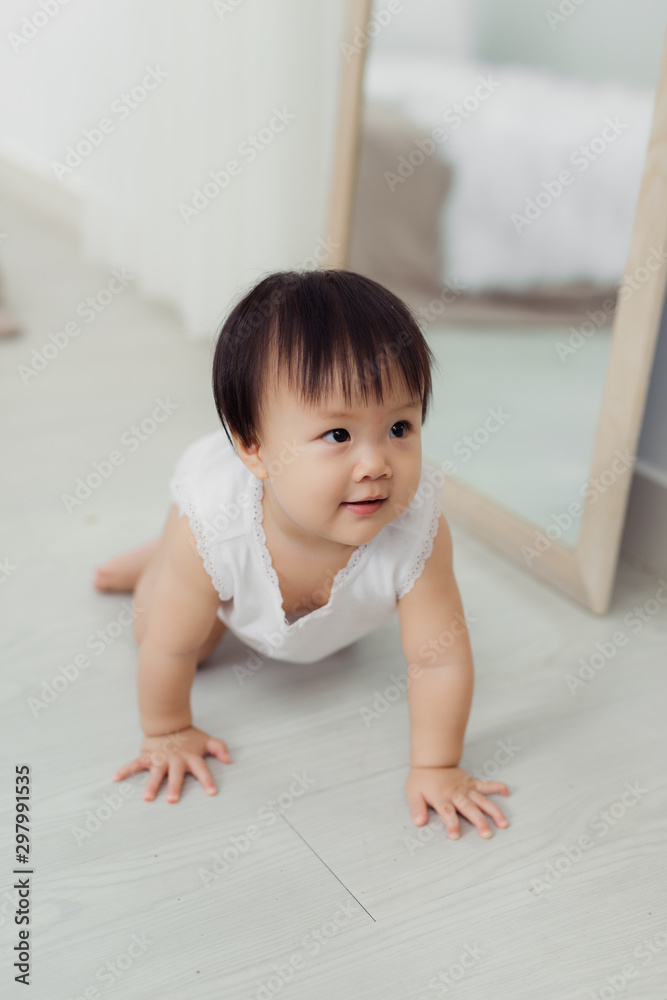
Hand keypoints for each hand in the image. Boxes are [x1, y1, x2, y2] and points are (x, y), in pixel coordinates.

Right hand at [112, 725, 231, 802]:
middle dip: (174, 786)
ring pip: (156, 772)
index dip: (207, 781)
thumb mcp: (206, 740)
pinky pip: (135, 763)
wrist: (169, 721)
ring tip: (147, 798)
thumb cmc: (189, 736)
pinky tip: (115, 778)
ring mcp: (160, 758)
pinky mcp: (148, 756)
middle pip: (176, 774)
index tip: (212, 793)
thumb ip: (219, 748)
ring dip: (151, 784)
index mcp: (190, 757)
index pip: (202, 770)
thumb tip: (229, 759)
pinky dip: (125, 770)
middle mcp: (175, 759)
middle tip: (172, 800)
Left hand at [406, 765, 509, 839]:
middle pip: (469, 809)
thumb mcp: (413, 793)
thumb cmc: (422, 779)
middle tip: (487, 835)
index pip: (447, 813)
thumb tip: (419, 823)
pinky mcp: (472, 783)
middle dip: (479, 822)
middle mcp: (457, 794)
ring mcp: (466, 788)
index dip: (451, 824)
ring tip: (504, 823)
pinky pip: (486, 785)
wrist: (431, 760)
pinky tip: (507, 791)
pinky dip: (497, 787)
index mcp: (442, 798)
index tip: (455, 836)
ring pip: (482, 801)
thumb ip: (417, 808)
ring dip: (493, 811)